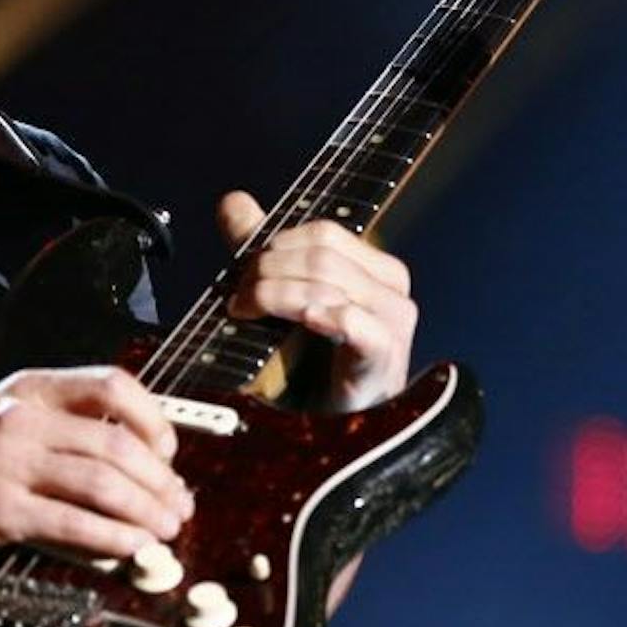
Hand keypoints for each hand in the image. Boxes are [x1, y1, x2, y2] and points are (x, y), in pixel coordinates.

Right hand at [0, 366, 193, 558]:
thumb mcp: (11, 415)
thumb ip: (65, 425)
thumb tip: (137, 459)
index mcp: (34, 388)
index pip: (111, 386)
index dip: (152, 419)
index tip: (168, 451)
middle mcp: (24, 418)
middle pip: (116, 444)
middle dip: (159, 481)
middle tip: (179, 505)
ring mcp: (10, 463)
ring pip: (100, 484)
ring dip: (144, 512)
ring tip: (164, 530)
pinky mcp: (0, 510)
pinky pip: (71, 524)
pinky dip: (111, 538)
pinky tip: (129, 548)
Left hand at [217, 190, 418, 413]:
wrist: (332, 425)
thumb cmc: (315, 362)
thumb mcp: (286, 296)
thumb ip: (262, 248)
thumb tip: (233, 201)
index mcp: (377, 268)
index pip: (324, 232)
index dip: (276, 244)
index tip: (244, 271)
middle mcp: (392, 289)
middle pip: (322, 255)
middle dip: (268, 270)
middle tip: (238, 297)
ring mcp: (393, 322)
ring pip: (328, 284)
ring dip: (274, 294)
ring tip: (246, 312)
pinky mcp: (385, 355)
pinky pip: (355, 324)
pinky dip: (320, 315)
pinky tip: (301, 320)